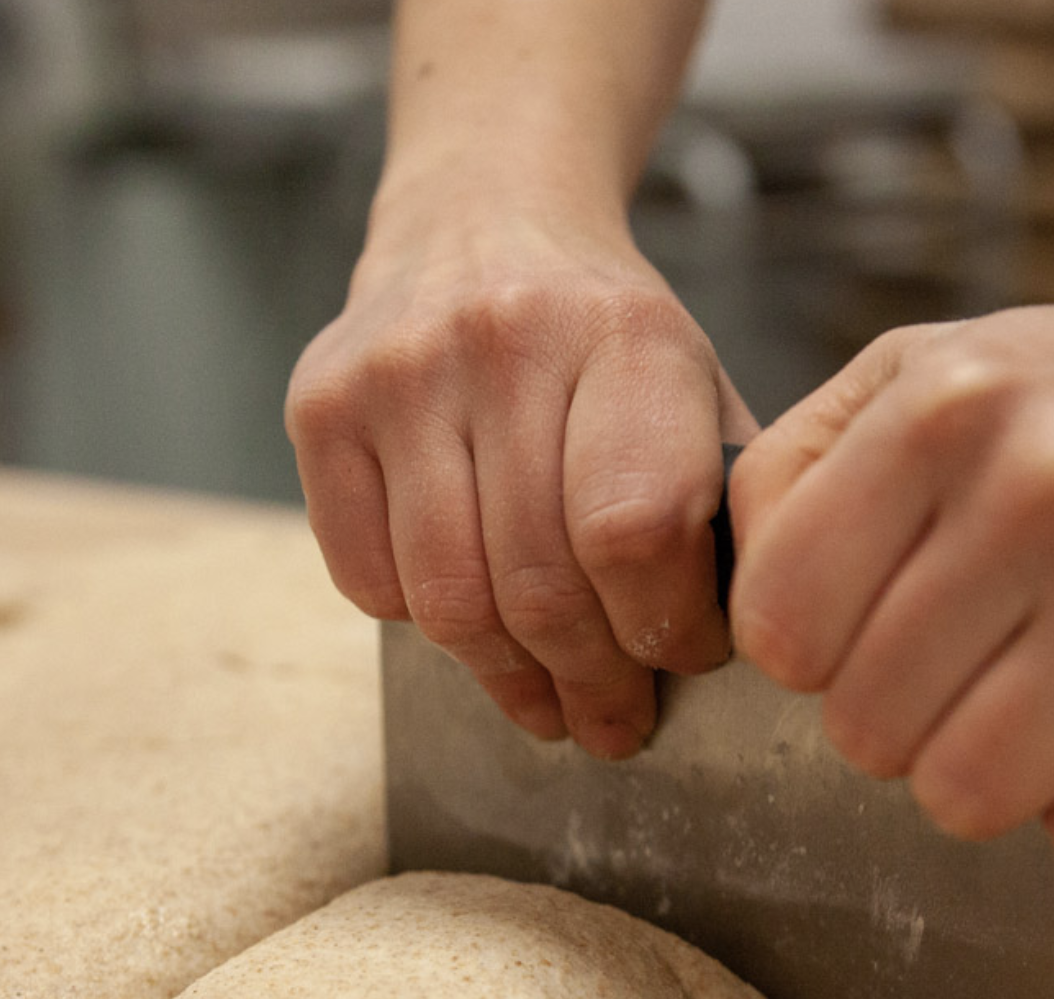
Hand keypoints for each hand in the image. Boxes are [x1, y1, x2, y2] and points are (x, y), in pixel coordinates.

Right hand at [287, 204, 755, 758]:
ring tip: (551, 708)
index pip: (636, 533)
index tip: (688, 657)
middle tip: (615, 723)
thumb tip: (732, 641)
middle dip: (590, 683)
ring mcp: (397, 373)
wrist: (482, 220)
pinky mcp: (321, 406)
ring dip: (510, 681)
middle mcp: (502, 342)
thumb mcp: (696, 384)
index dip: (666, 628)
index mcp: (626, 336)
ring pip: (450, 601)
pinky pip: (368, 581)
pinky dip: (426, 629)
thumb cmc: (605, 336)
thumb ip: (724, 502)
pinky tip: (474, 626)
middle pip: (540, 587)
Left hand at [728, 286, 1053, 862]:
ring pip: (967, 795)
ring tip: (1034, 705)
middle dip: (897, 720)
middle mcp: (1044, 487)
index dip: (805, 655)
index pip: (777, 621)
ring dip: (985, 776)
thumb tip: (728, 605)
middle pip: (865, 726)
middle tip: (963, 669)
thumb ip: (801, 470)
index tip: (858, 634)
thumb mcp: (933, 372)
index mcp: (945, 406)